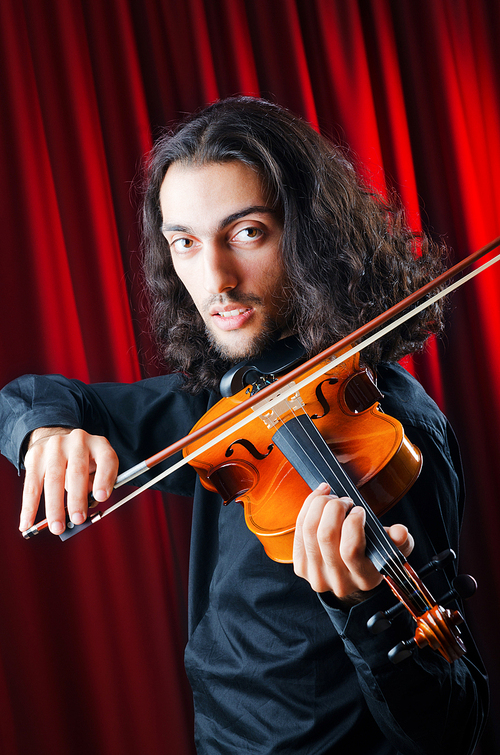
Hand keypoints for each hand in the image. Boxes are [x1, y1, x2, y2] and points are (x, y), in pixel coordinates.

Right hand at [21, 427, 118, 534]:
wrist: (58, 439)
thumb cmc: (84, 461)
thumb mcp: (97, 468)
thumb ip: (95, 486)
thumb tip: (86, 507)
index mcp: (99, 445)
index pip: (106, 460)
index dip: (105, 479)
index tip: (101, 498)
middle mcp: (78, 441)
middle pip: (77, 471)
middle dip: (77, 499)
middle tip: (78, 520)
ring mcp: (55, 446)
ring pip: (53, 479)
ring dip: (54, 506)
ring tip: (57, 527)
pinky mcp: (35, 455)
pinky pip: (31, 485)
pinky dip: (29, 507)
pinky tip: (27, 523)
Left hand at [293, 482, 413, 601]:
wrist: (350, 574)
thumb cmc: (372, 555)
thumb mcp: (390, 549)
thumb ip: (399, 541)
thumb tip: (400, 532)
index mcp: (364, 579)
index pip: (351, 550)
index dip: (353, 523)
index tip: (359, 510)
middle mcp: (338, 581)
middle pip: (326, 536)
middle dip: (334, 508)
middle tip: (344, 500)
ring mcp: (316, 575)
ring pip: (309, 530)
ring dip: (319, 505)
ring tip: (332, 498)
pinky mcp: (300, 566)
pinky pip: (299, 530)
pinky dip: (307, 507)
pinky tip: (319, 498)